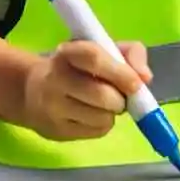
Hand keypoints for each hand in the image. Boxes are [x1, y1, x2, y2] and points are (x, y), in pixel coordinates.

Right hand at [22, 40, 151, 141]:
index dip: (120, 72)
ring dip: (112, 113)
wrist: (33, 92)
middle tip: (121, 96)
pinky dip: (103, 125)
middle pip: (101, 95)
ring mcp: (53, 107)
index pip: (94, 58)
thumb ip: (130, 55)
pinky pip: (95, 132)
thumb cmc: (78, 67)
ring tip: (105, 104)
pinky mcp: (56, 131)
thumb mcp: (103, 49)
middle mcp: (56, 78)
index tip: (136, 84)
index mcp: (68, 52)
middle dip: (120, 99)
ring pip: (100, 117)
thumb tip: (145, 78)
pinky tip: (93, 115)